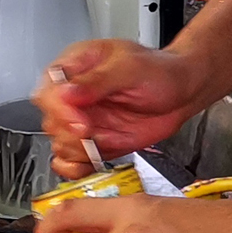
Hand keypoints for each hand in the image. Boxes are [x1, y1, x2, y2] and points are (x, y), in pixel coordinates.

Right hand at [31, 40, 204, 178]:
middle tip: (92, 134)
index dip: (60, 109)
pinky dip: (74, 167)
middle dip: (69, 133)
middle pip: (51, 119)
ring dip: (76, 150)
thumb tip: (66, 93)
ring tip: (97, 144)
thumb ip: (97, 80)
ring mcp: (82, 119)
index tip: (80, 122)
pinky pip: (69, 159)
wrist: (182, 92)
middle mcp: (74, 94)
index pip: (49, 89)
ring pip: (59, 142)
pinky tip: (88, 163)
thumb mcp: (130, 67)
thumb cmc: (160, 70)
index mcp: (76, 66)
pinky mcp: (92, 141)